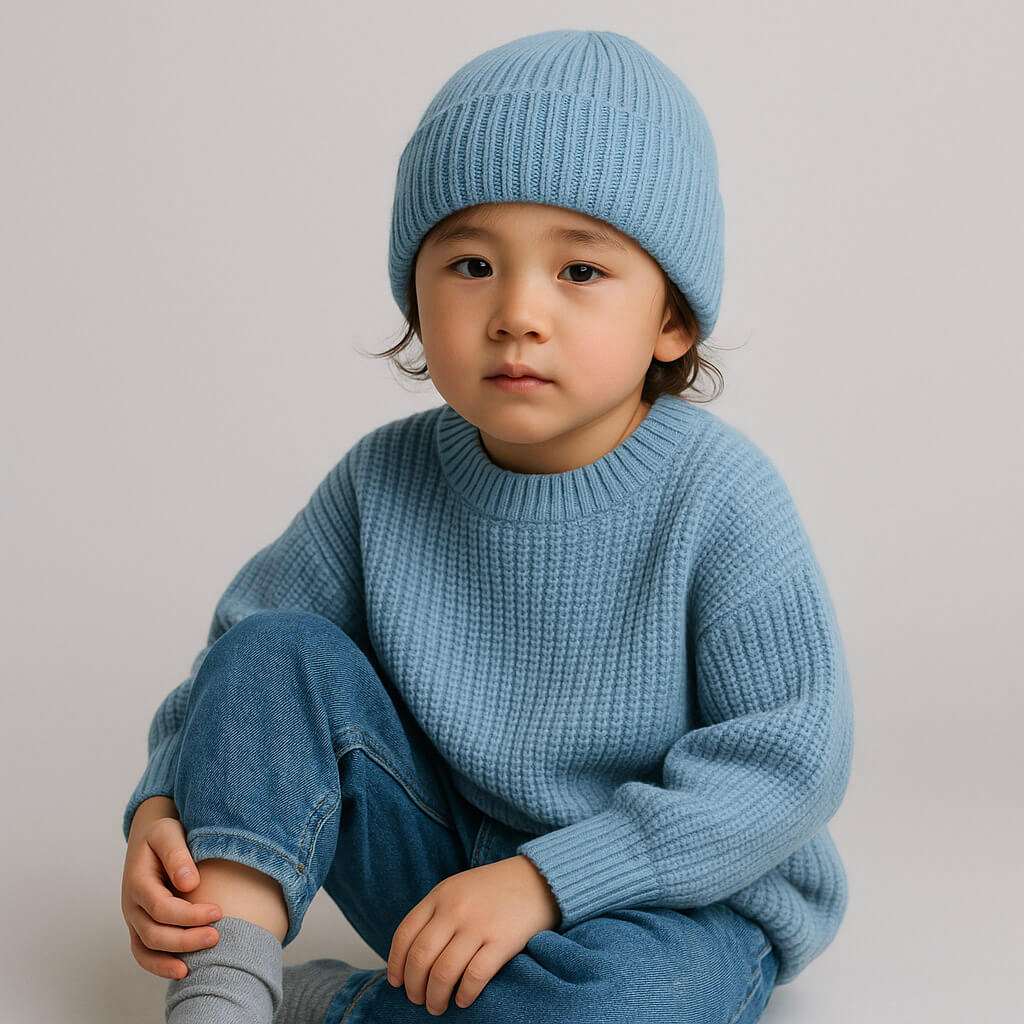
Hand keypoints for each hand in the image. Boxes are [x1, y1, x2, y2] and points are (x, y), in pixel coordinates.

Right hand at [121, 810, 222, 978]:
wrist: (149, 839)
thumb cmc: (161, 835)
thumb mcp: (168, 833)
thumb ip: (177, 855)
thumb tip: (189, 883)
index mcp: (137, 882)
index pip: (161, 908)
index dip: (189, 915)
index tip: (218, 912)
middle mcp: (131, 905)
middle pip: (154, 933)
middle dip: (185, 940)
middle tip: (216, 937)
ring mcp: (134, 919)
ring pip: (147, 949)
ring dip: (172, 958)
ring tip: (198, 964)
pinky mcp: (141, 927)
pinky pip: (144, 954)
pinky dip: (159, 966)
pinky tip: (183, 971)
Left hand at [387, 854, 560, 1014]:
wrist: (538, 878)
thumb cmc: (495, 888)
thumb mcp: (458, 887)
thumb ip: (436, 911)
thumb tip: (413, 952)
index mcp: (440, 895)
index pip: (405, 934)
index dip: (396, 963)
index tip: (397, 982)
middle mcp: (455, 909)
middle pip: (421, 957)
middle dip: (414, 986)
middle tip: (418, 999)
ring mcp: (478, 925)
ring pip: (443, 972)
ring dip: (436, 997)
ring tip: (437, 1005)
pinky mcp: (502, 941)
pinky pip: (474, 977)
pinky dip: (464, 994)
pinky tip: (463, 999)